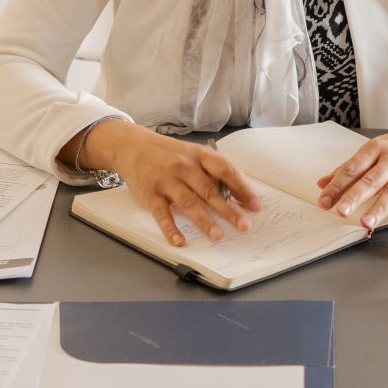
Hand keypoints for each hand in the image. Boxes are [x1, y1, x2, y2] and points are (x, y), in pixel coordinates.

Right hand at [82, 120, 261, 247]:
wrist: (132, 146)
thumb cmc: (169, 154)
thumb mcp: (193, 154)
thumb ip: (213, 172)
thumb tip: (239, 195)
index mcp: (199, 155)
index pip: (225, 170)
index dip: (242, 187)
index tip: (255, 205)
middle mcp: (184, 166)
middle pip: (210, 190)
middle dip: (229, 209)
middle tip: (244, 225)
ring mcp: (167, 180)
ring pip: (189, 202)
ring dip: (204, 221)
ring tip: (217, 236)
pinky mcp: (150, 194)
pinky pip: (162, 214)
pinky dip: (170, 229)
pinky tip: (179, 241)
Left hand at [314, 113, 387, 252]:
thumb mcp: (378, 147)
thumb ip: (351, 166)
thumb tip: (323, 182)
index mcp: (377, 149)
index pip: (353, 168)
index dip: (337, 186)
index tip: (324, 202)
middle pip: (371, 179)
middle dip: (354, 196)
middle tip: (340, 211)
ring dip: (380, 208)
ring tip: (366, 223)